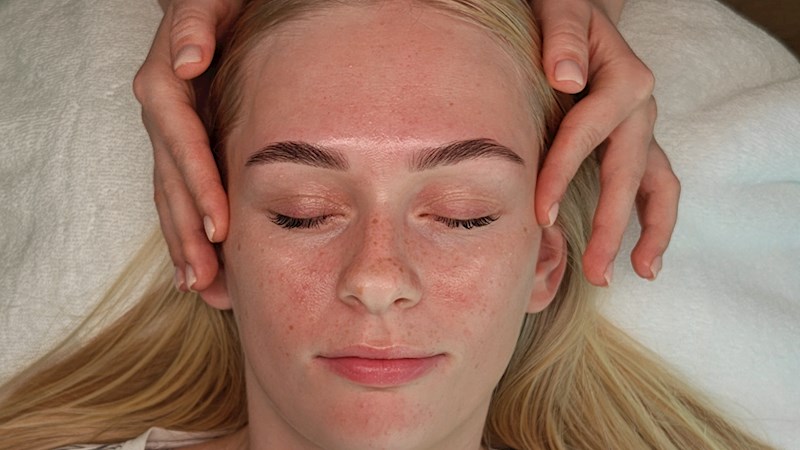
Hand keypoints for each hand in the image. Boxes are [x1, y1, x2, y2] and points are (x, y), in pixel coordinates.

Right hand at [133, 0, 242, 290]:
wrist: (211, 8)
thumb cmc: (218, 4)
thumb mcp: (207, 4)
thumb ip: (194, 27)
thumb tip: (188, 61)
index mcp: (165, 87)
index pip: (182, 144)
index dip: (199, 186)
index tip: (219, 227)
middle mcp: (161, 117)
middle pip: (170, 183)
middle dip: (187, 233)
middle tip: (206, 279)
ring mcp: (168, 136)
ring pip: (170, 196)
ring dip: (182, 243)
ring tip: (200, 287)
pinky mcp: (180, 147)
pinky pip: (178, 193)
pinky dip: (185, 230)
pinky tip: (195, 265)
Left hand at [533, 0, 679, 285]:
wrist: (580, 14)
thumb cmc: (564, 13)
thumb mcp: (562, 10)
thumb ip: (563, 38)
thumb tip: (565, 79)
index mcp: (623, 80)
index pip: (587, 134)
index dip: (563, 174)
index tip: (541, 215)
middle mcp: (641, 109)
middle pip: (629, 174)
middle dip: (613, 226)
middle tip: (595, 271)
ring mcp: (642, 130)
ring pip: (659, 186)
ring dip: (650, 233)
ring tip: (638, 273)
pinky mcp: (634, 143)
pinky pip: (653, 186)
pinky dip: (650, 221)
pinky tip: (642, 259)